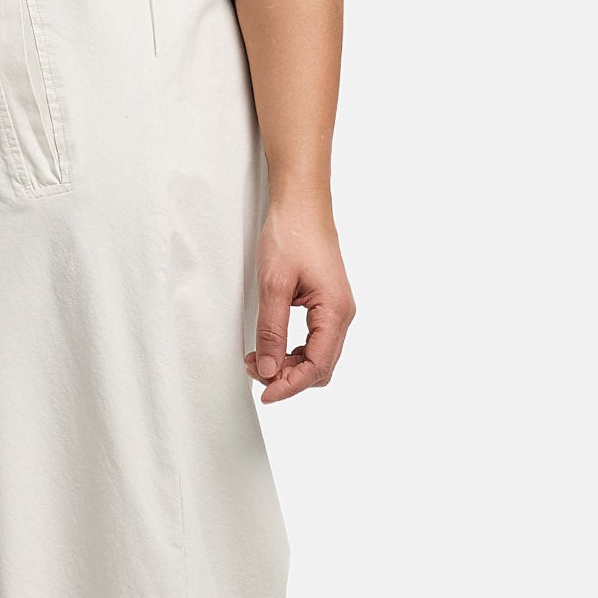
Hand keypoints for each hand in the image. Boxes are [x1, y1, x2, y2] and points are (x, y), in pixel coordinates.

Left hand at [246, 190, 354, 401]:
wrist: (301, 204)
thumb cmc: (291, 235)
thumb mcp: (273, 285)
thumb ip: (271, 330)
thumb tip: (268, 368)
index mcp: (335, 311)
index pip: (318, 366)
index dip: (291, 386)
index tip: (265, 394)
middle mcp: (342, 314)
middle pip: (321, 366)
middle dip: (289, 377)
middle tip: (255, 370)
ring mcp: (336, 310)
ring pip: (318, 355)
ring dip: (289, 364)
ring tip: (258, 358)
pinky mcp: (327, 304)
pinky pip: (315, 340)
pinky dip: (293, 350)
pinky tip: (271, 345)